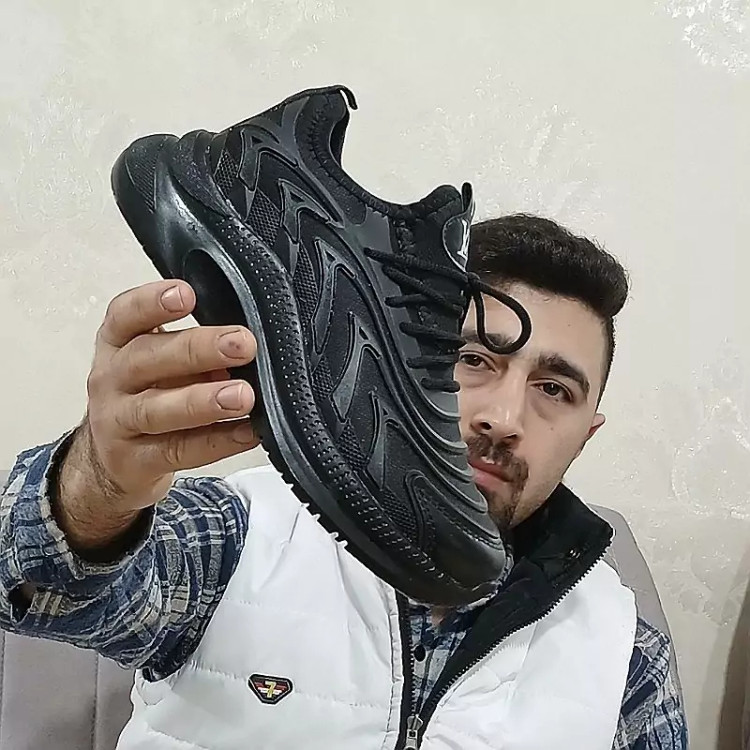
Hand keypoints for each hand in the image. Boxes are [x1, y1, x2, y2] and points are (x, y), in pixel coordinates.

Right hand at [57, 279, 258, 546]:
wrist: (107, 462)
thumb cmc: (146, 394)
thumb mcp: (158, 362)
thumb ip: (193, 350)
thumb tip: (246, 345)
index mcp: (118, 343)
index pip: (125, 315)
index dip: (152, 302)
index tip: (187, 294)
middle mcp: (111, 379)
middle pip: (147, 359)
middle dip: (198, 349)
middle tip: (243, 344)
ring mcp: (118, 422)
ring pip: (157, 410)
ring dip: (204, 402)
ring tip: (244, 396)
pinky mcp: (134, 462)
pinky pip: (179, 451)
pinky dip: (218, 441)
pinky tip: (249, 432)